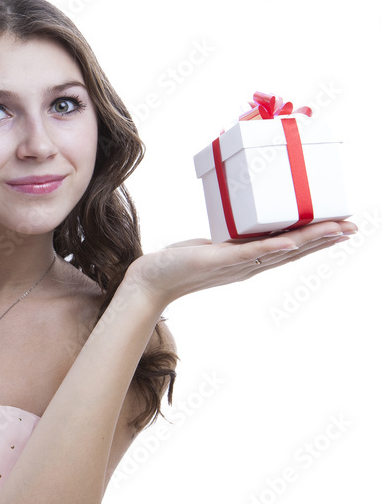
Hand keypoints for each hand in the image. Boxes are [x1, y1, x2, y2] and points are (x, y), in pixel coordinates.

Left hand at [124, 220, 359, 308]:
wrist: (151, 279)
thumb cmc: (177, 262)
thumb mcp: (212, 246)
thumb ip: (230, 238)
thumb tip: (241, 224)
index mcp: (249, 259)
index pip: (290, 248)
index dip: (316, 238)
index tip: (342, 226)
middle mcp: (247, 265)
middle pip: (294, 251)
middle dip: (324, 238)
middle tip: (352, 227)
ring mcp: (234, 264)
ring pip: (279, 252)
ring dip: (309, 240)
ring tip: (335, 229)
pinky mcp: (217, 261)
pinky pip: (249, 254)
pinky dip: (271, 248)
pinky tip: (290, 242)